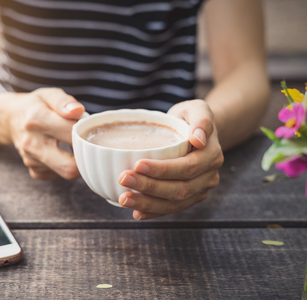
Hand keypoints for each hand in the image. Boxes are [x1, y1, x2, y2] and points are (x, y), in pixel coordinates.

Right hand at [3, 88, 84, 179]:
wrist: (11, 119)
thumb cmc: (36, 106)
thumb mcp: (49, 95)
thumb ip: (64, 102)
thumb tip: (78, 111)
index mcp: (37, 120)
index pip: (73, 135)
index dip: (87, 133)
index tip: (88, 129)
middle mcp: (32, 143)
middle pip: (69, 167)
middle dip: (85, 158)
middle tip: (88, 145)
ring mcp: (31, 160)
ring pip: (65, 172)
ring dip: (74, 160)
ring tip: (72, 144)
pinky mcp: (33, 170)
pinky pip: (57, 176)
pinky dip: (63, 166)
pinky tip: (61, 153)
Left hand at [117, 100, 223, 219]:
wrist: (197, 134)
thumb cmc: (190, 118)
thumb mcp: (197, 108)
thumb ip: (201, 119)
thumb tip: (198, 139)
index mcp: (211, 155)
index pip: (186, 167)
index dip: (162, 169)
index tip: (137, 164)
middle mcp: (208, 176)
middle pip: (179, 189)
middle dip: (149, 187)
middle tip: (123, 179)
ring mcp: (200, 190)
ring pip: (174, 203)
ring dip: (148, 203)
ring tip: (124, 199)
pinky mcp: (189, 199)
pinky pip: (171, 209)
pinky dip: (153, 212)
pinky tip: (136, 212)